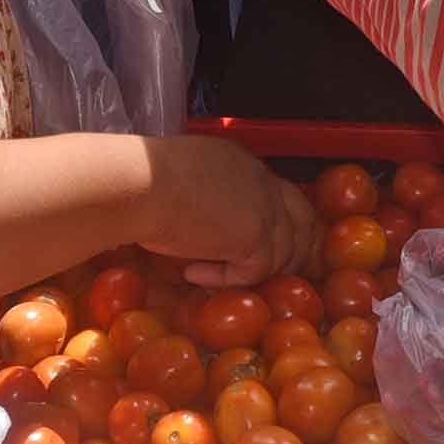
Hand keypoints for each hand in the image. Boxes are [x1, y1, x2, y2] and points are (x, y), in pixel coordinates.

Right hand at [140, 136, 320, 285]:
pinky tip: (193, 273)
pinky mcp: (255, 237)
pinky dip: (226, 279)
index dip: (282, 223)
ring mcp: (265, 209)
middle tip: (266, 275)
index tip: (267, 246)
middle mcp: (263, 182)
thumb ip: (208, 195)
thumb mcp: (186, 178)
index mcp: (245, 164)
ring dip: (253, 272)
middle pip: (304, 221)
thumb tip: (205, 224)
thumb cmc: (143, 178)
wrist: (139, 184)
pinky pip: (255, 271)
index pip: (283, 196)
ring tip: (215, 277)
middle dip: (295, 251)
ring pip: (284, 253)